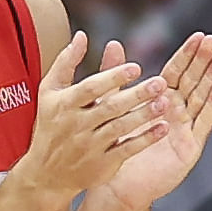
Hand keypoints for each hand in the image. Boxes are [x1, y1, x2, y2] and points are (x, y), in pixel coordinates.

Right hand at [16, 29, 161, 198]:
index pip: (90, 88)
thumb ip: (66, 63)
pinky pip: (127, 150)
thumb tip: (81, 36)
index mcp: (64, 104)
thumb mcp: (49, 92)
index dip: (112, 77)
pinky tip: (162, 127)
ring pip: (120, 128)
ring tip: (165, 102)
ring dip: (144, 115)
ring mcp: (90, 146)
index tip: (135, 67)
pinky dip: (145, 139)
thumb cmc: (50, 125)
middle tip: (160, 82)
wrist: (46, 173)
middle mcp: (76, 125)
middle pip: (109, 107)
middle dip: (136, 95)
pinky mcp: (102, 164)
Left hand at [105, 31, 211, 208]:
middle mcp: (176, 112)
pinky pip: (203, 122)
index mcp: (159, 101)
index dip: (187, 55)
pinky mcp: (190, 146)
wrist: (116, 185)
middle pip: (192, 81)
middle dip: (202, 61)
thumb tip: (114, 43)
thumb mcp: (112, 106)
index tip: (199, 35)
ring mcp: (185, 128)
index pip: (176, 72)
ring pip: (201, 98)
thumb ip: (114, 75)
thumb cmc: (114, 147)